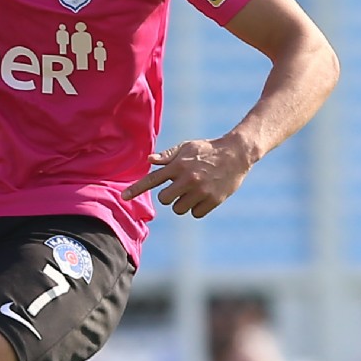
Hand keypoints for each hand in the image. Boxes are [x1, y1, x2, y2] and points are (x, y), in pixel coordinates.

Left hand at [121, 135, 255, 217]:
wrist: (237, 153)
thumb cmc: (208, 150)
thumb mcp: (187, 147)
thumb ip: (168, 156)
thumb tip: (149, 160)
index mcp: (178, 166)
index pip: (152, 180)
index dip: (136, 189)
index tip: (123, 198)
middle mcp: (188, 179)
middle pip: (164, 200)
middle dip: (168, 196)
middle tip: (179, 188)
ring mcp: (201, 190)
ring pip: (179, 209)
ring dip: (183, 203)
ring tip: (194, 190)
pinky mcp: (213, 200)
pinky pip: (195, 213)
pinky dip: (197, 208)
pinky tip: (205, 196)